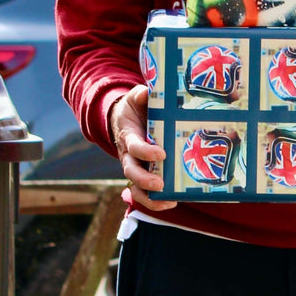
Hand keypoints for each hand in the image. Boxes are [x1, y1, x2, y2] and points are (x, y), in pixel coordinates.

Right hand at [109, 85, 176, 211]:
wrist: (124, 120)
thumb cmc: (134, 109)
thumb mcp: (135, 98)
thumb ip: (140, 96)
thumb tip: (146, 93)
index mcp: (128, 136)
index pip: (134, 146)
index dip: (145, 151)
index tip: (161, 153)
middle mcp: (128, 156)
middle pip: (132, 172)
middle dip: (145, 180)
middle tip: (160, 185)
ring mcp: (135, 167)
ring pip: (136, 188)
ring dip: (150, 198)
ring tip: (169, 201)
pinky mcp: (143, 174)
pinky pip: (145, 193)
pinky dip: (155, 201)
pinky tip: (172, 202)